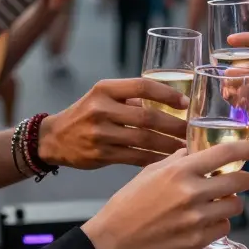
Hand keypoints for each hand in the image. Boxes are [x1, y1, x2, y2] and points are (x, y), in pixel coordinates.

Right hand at [39, 78, 188, 169]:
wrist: (54, 138)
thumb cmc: (86, 114)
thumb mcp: (103, 97)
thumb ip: (132, 98)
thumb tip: (171, 101)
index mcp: (105, 89)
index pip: (142, 86)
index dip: (167, 93)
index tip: (185, 103)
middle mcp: (101, 109)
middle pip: (147, 116)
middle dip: (174, 125)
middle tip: (193, 131)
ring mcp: (100, 133)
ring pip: (144, 140)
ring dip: (169, 145)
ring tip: (187, 149)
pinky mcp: (100, 155)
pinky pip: (135, 158)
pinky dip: (155, 160)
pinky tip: (170, 162)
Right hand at [81, 143, 248, 248]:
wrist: (114, 240)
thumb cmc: (128, 204)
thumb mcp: (150, 172)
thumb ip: (176, 160)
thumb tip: (195, 151)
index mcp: (180, 171)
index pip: (226, 152)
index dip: (246, 148)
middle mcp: (192, 192)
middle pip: (241, 180)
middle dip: (242, 179)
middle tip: (236, 179)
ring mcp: (197, 218)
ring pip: (236, 206)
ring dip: (230, 202)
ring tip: (216, 203)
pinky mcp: (198, 240)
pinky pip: (224, 227)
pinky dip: (219, 223)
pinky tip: (205, 220)